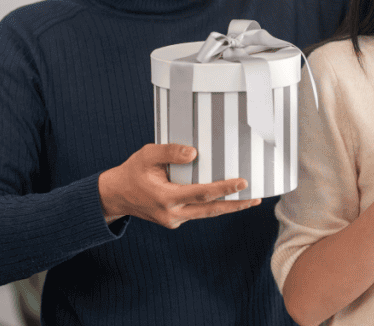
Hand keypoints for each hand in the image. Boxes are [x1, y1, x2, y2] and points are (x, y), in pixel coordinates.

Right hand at [98, 143, 260, 227]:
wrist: (116, 196)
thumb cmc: (133, 172)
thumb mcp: (147, 155)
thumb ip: (170, 152)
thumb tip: (195, 153)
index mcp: (165, 197)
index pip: (201, 193)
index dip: (223, 189)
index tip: (243, 183)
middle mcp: (171, 213)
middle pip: (211, 211)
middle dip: (236, 205)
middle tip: (257, 198)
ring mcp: (173, 220)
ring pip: (207, 214)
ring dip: (229, 208)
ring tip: (251, 200)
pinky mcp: (175, 221)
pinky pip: (198, 213)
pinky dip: (213, 206)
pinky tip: (228, 198)